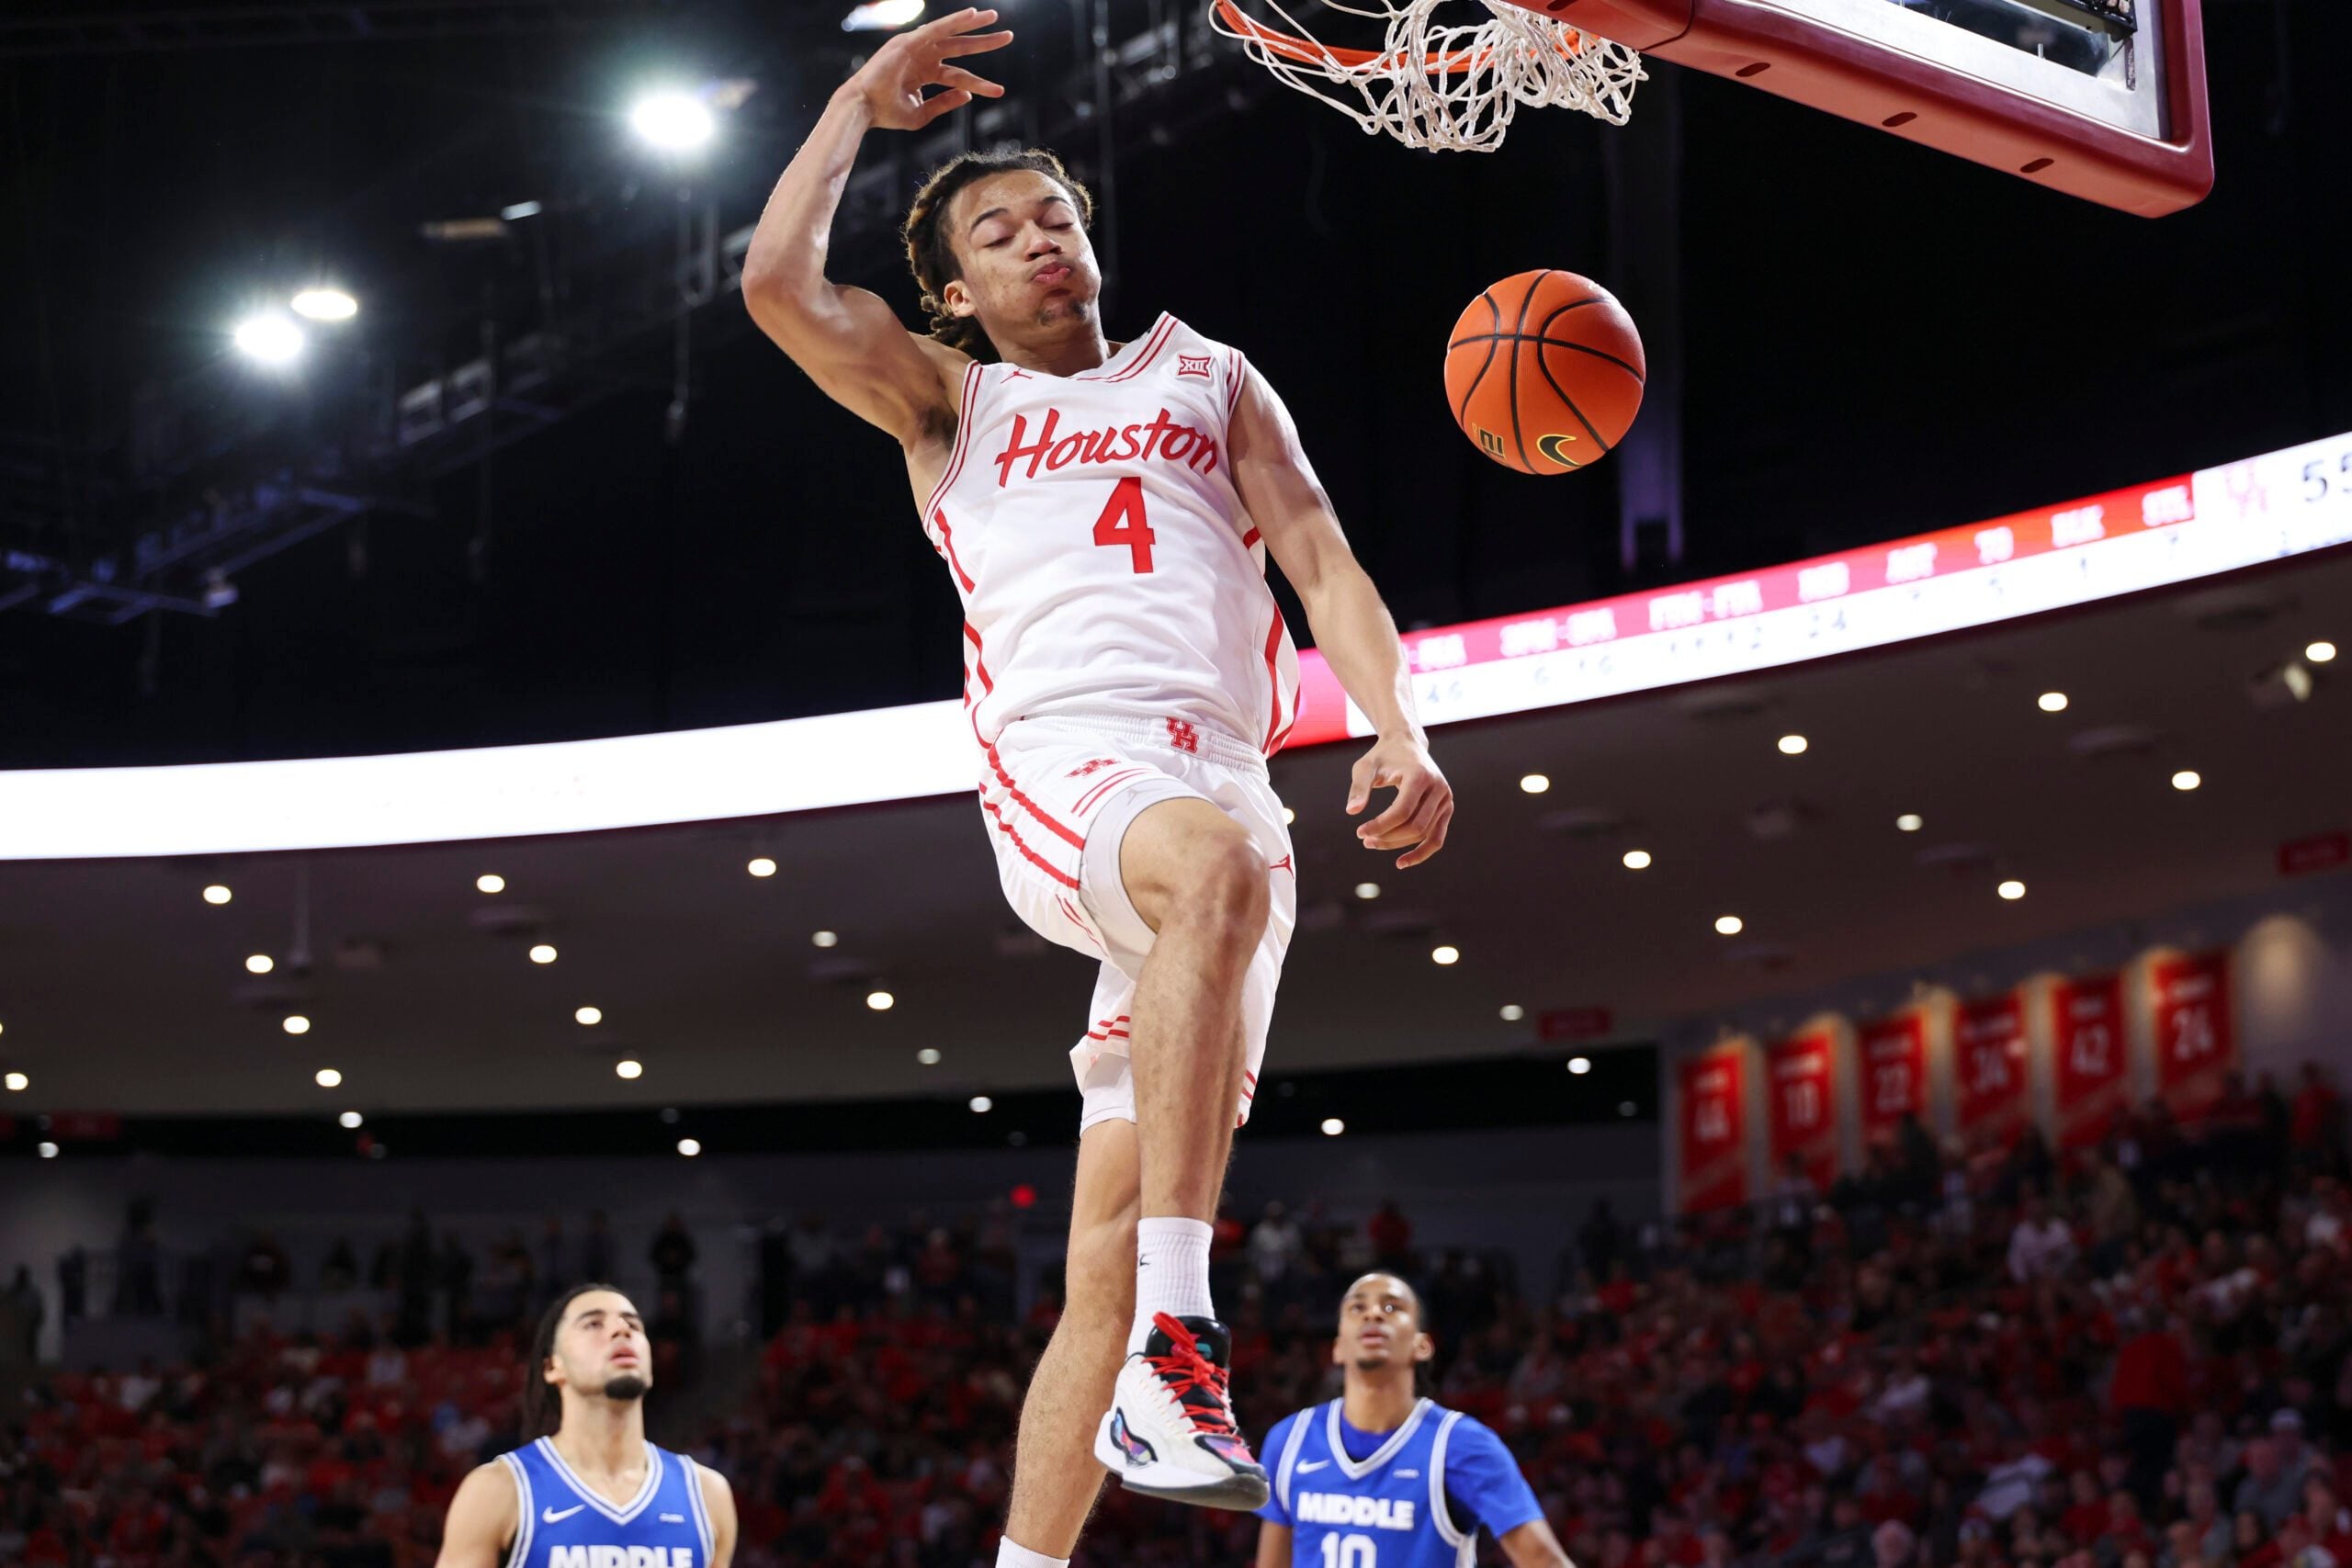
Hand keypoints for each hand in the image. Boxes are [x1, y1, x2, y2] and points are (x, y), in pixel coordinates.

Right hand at [843, 8, 1011, 130]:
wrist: (865, 109)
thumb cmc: (887, 113)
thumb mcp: (922, 112)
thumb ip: (945, 103)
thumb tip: (967, 95)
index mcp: (925, 73)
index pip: (958, 76)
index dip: (980, 83)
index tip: (1000, 91)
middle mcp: (923, 56)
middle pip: (959, 47)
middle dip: (983, 41)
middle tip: (1008, 36)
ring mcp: (916, 47)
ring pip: (950, 34)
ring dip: (972, 25)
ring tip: (995, 18)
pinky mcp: (910, 42)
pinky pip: (937, 28)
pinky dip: (954, 21)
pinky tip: (972, 15)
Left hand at [1345, 734, 1451, 868]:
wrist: (1406, 744)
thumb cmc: (1383, 755)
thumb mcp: (1365, 767)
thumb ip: (1359, 788)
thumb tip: (1352, 812)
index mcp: (1420, 776)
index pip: (1402, 811)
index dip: (1380, 826)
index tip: (1360, 832)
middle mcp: (1438, 788)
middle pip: (1415, 826)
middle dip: (1388, 837)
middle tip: (1364, 840)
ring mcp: (1446, 799)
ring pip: (1424, 834)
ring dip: (1398, 845)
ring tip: (1373, 844)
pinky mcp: (1446, 808)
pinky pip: (1436, 837)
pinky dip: (1421, 852)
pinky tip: (1402, 862)